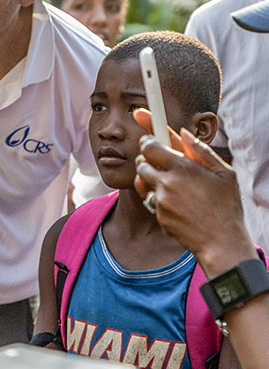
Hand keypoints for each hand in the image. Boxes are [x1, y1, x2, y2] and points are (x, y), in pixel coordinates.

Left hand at [133, 111, 253, 273]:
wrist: (222, 243)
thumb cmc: (226, 206)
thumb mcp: (223, 174)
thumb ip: (200, 150)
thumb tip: (183, 132)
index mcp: (183, 167)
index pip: (151, 144)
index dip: (146, 134)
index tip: (142, 125)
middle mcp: (167, 182)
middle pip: (142, 161)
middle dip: (149, 158)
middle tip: (163, 161)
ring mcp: (160, 200)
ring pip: (141, 180)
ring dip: (149, 177)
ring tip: (169, 182)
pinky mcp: (157, 215)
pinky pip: (148, 199)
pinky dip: (156, 197)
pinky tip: (174, 202)